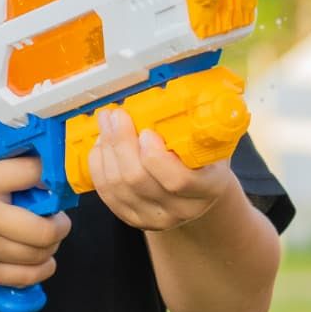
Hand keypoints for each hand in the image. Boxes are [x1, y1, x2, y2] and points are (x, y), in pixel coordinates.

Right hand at [0, 156, 70, 288]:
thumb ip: (6, 170)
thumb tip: (50, 172)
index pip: (33, 173)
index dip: (50, 176)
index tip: (52, 181)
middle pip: (45, 228)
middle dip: (61, 224)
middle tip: (58, 219)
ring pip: (40, 254)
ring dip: (52, 246)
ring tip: (44, 237)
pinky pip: (27, 276)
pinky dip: (42, 268)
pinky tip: (40, 258)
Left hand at [87, 107, 237, 232]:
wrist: (200, 190)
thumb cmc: (205, 157)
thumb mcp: (212, 139)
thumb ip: (198, 124)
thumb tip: (177, 93)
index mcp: (209, 188)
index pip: (178, 181)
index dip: (155, 157)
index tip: (147, 131)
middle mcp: (183, 209)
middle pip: (139, 181)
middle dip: (121, 143)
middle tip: (116, 116)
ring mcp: (156, 218)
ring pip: (118, 186)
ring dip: (107, 151)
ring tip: (106, 125)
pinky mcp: (133, 218)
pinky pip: (107, 194)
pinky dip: (99, 166)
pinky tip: (101, 146)